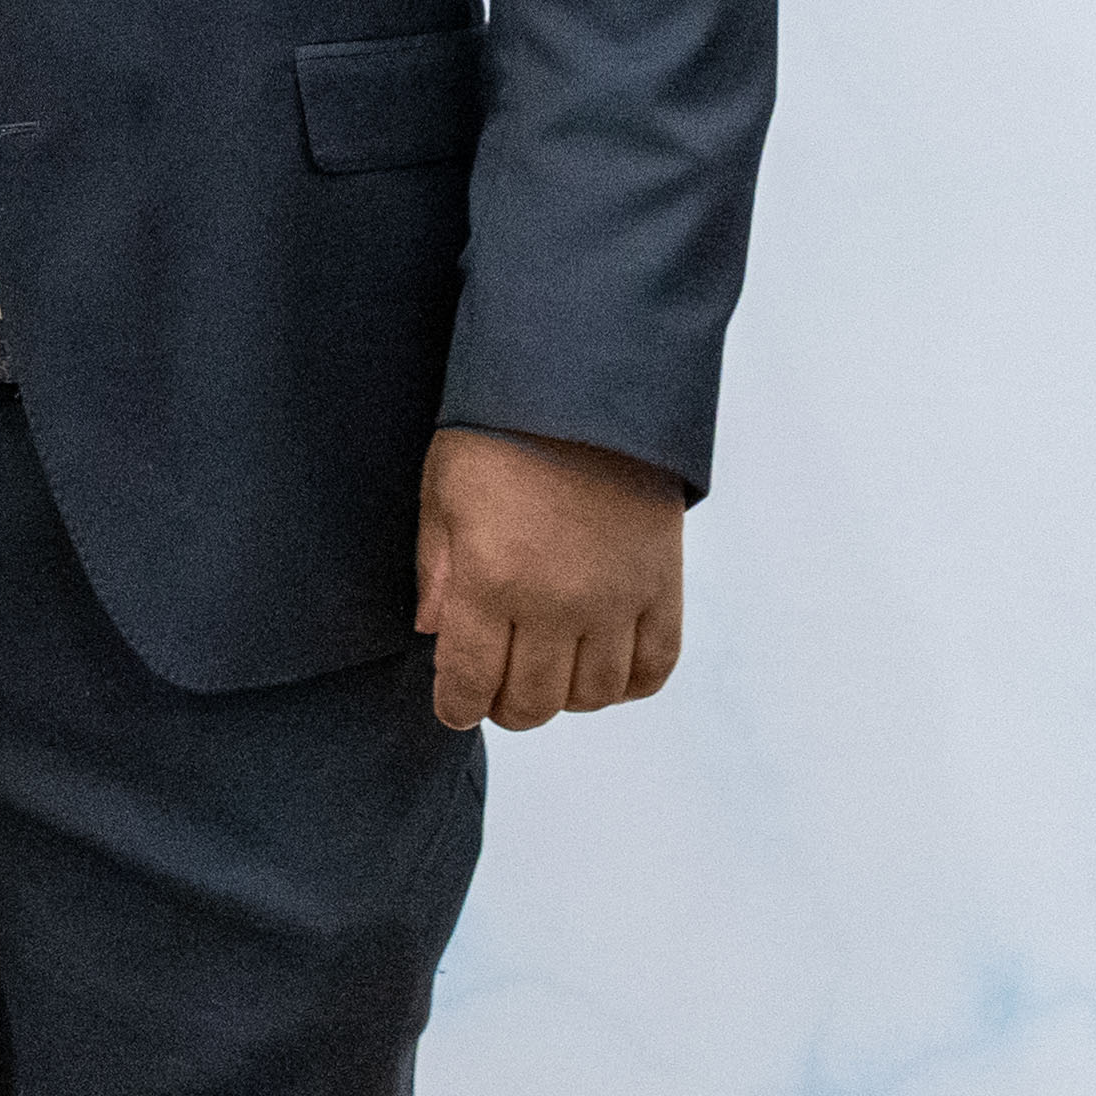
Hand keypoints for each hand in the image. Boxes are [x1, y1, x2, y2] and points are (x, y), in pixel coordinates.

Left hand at [415, 425, 684, 732]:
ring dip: (563, 698)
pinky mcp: (663, 587)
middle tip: (495, 688)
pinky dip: (626, 684)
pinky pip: (653, 669)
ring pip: (591, 696)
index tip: (454, 705)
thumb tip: (433, 632)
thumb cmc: (501, 432)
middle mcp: (557, 602)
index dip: (457, 706)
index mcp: (492, 580)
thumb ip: (434, 569)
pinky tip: (601, 665)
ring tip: (546, 670)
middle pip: (533, 702)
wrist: (590, 388)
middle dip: (505, 706)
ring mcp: (617, 599)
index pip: (471, 682)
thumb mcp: (443, 491)